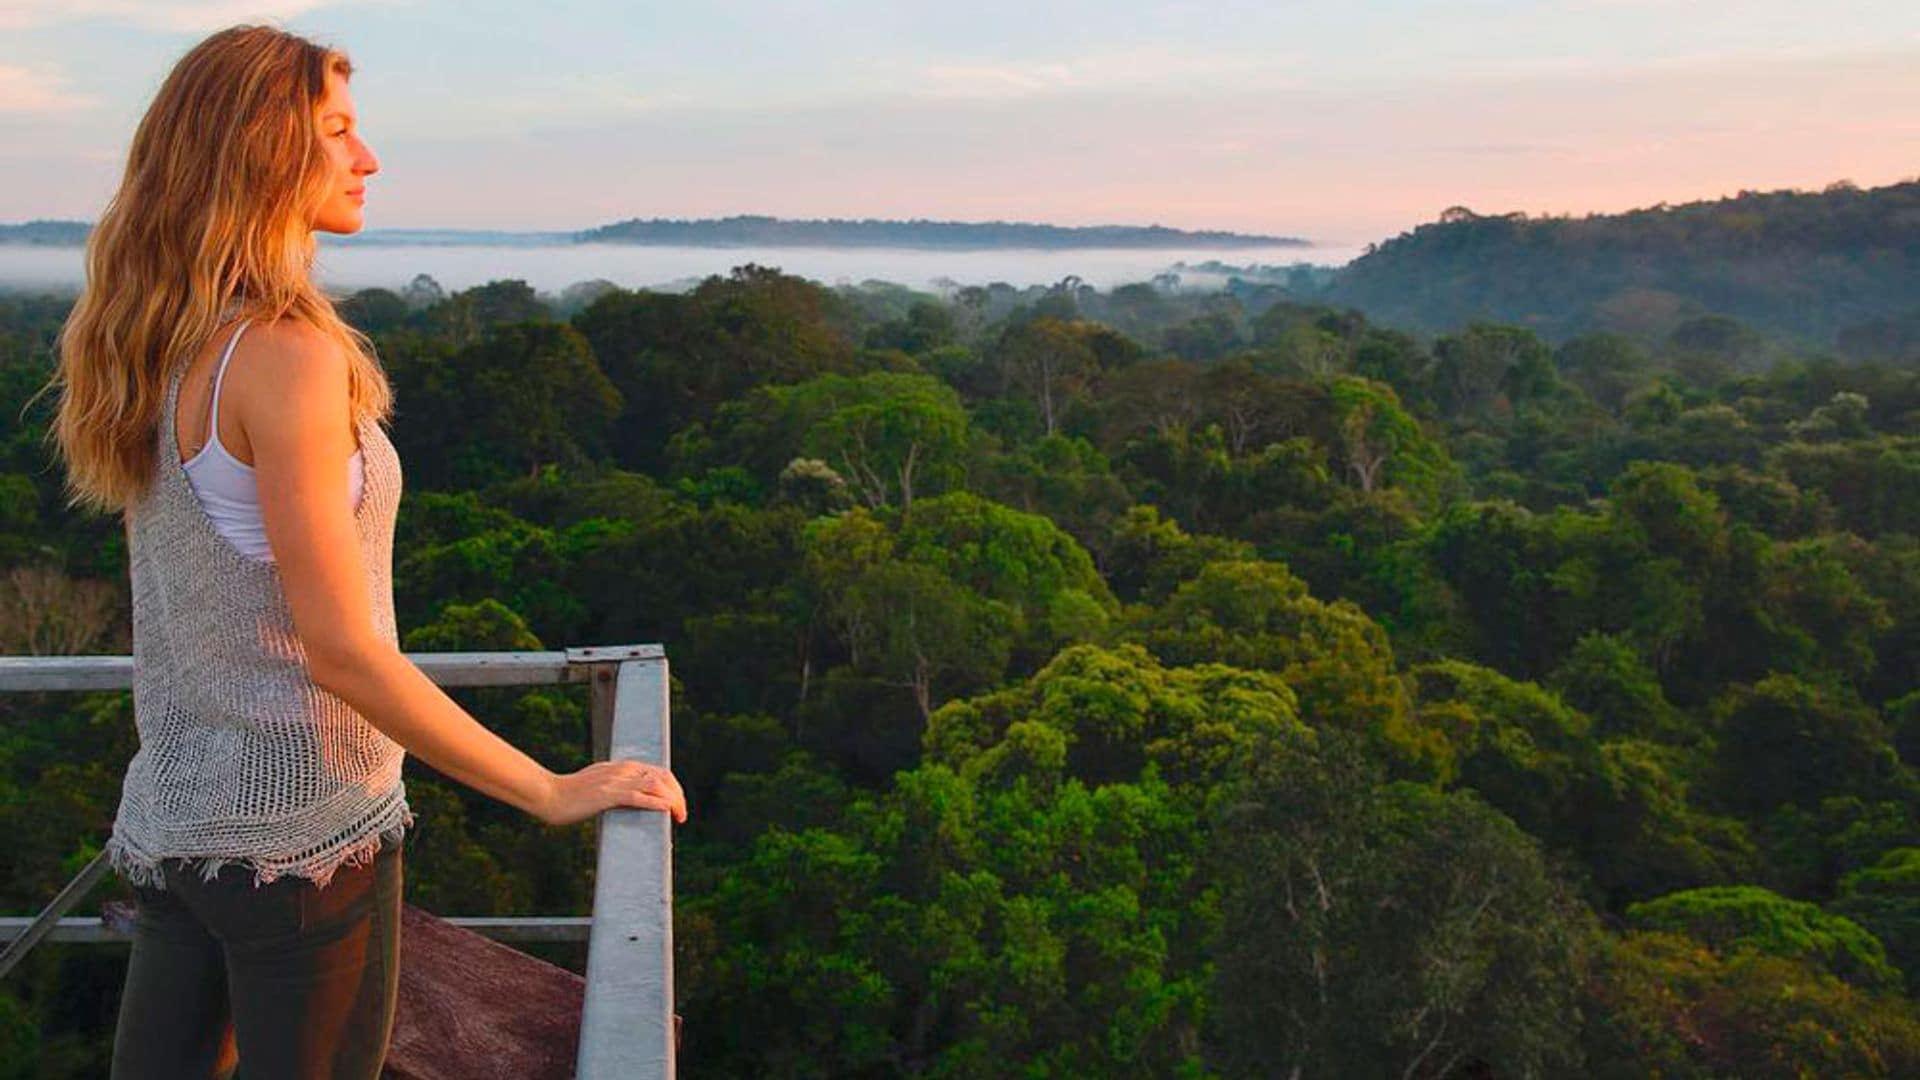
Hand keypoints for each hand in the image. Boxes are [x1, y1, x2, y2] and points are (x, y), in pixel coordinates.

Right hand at [537, 759, 687, 826]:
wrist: (548, 794)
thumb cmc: (570, 795)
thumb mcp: (598, 786)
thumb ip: (616, 790)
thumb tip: (631, 801)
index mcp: (621, 767)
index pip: (658, 772)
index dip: (673, 788)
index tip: (677, 805)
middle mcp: (622, 770)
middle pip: (663, 777)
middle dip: (678, 795)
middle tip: (683, 815)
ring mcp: (616, 781)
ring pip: (655, 786)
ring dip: (673, 801)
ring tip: (679, 817)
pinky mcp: (608, 795)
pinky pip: (638, 797)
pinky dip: (655, 803)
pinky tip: (666, 811)